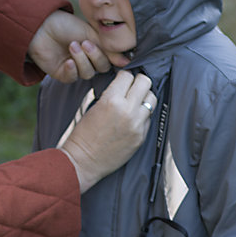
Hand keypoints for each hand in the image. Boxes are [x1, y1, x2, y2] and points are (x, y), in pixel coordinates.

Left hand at [28, 10, 121, 82]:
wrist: (42, 26)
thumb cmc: (66, 25)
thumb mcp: (91, 33)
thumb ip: (108, 48)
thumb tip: (126, 61)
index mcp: (97, 48)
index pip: (111, 59)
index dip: (110, 56)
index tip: (108, 48)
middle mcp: (88, 59)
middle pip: (101, 68)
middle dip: (95, 56)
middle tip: (85, 43)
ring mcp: (75, 67)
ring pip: (87, 73)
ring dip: (81, 59)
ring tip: (72, 45)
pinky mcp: (63, 74)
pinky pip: (73, 78)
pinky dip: (72, 69)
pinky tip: (68, 61)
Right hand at [59, 71, 155, 192]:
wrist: (84, 161)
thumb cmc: (84, 134)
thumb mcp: (94, 106)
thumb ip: (111, 94)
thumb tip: (124, 85)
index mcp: (111, 100)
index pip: (127, 75)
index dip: (124, 76)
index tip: (123, 80)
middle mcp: (127, 110)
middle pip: (145, 82)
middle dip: (138, 82)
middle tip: (132, 87)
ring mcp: (137, 124)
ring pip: (152, 99)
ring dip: (144, 98)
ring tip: (135, 102)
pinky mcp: (141, 136)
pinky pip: (149, 118)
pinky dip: (143, 115)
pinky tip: (133, 118)